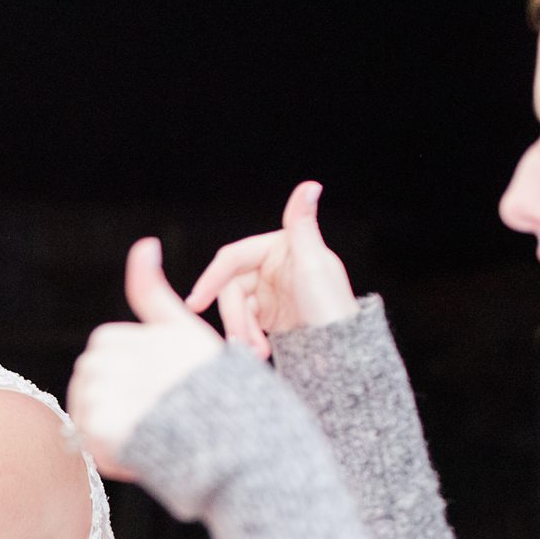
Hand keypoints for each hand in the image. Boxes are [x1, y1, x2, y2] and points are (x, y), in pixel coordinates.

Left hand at [68, 238, 227, 480]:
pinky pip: (84, 435)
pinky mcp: (103, 429)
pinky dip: (102, 448)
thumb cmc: (215, 390)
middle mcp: (131, 361)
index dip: (123, 372)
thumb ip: (153, 292)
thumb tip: (142, 244)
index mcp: (149, 336)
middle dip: (108, 396)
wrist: (237, 448)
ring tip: (142, 436)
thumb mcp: (184, 330)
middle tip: (149, 419)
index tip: (153, 392)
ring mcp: (116, 394)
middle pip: (90, 373)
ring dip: (101, 421)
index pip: (105, 345)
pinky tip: (132, 454)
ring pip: (83, 403)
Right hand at [181, 181, 357, 358]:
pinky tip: (258, 350)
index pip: (234, 258)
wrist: (343, 352)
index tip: (196, 302)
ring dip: (241, 330)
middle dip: (234, 316)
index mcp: (280, 247)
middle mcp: (272, 265)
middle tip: (241, 341)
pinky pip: (244, 323)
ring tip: (256, 351)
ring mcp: (269, 291)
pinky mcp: (268, 314)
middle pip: (230, 287)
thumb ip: (302, 224)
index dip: (212, 278)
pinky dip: (246, 337)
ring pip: (235, 308)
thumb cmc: (331, 308)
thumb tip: (310, 186)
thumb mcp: (314, 265)